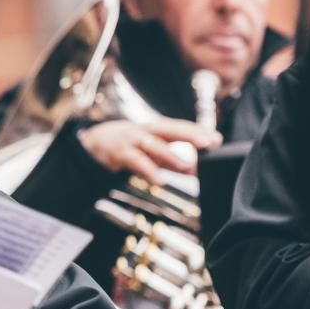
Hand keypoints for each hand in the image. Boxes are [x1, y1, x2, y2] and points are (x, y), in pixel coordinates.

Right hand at [79, 119, 221, 182]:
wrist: (92, 144)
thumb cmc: (126, 147)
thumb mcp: (150, 153)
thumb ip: (171, 161)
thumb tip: (196, 169)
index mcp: (154, 129)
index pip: (180, 127)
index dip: (198, 131)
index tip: (216, 139)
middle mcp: (144, 131)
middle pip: (169, 129)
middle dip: (189, 134)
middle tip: (208, 143)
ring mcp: (131, 141)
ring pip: (153, 144)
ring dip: (171, 155)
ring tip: (188, 166)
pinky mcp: (118, 153)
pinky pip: (136, 161)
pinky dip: (148, 171)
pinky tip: (159, 181)